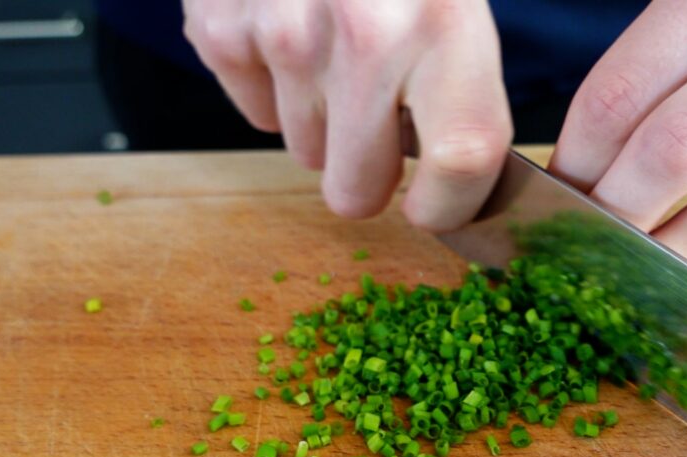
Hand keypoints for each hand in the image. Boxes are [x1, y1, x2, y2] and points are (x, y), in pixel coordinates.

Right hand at [182, 0, 511, 230]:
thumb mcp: (456, 4)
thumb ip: (466, 95)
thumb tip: (465, 187)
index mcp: (445, 22)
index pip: (462, 160)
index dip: (452, 206)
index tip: (439, 207)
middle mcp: (366, 33)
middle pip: (355, 192)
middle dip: (367, 173)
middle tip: (379, 122)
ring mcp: (284, 33)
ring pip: (303, 157)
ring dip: (323, 124)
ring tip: (337, 54)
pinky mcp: (221, 29)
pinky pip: (257, 116)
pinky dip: (276, 91)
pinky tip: (294, 37)